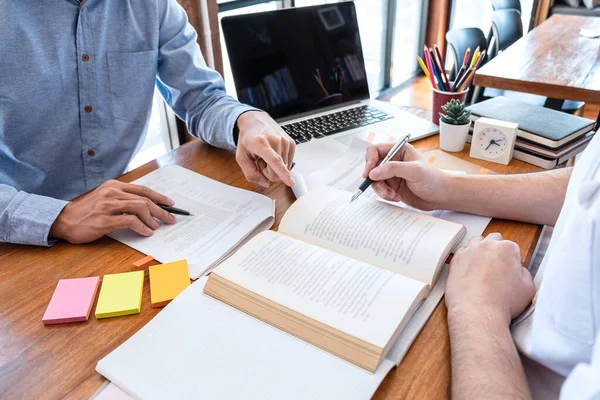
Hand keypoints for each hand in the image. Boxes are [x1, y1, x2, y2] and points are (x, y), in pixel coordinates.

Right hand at [50, 180, 176, 243]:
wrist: (63, 220)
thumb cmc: (86, 212)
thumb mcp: (105, 199)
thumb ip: (123, 200)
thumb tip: (147, 208)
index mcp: (113, 186)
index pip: (142, 190)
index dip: (158, 197)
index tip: (170, 204)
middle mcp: (112, 192)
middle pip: (144, 199)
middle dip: (161, 210)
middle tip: (170, 219)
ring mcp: (108, 205)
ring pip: (140, 208)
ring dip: (152, 219)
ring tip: (157, 227)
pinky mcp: (105, 219)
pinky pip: (130, 221)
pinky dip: (142, 227)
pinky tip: (146, 232)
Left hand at [235, 111, 295, 187]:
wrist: (255, 121)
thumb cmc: (247, 139)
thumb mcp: (241, 157)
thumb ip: (250, 173)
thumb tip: (266, 184)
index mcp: (261, 143)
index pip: (274, 160)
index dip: (283, 173)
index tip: (291, 182)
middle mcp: (276, 140)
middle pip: (276, 172)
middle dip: (267, 172)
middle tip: (260, 160)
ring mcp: (286, 141)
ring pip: (284, 169)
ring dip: (274, 166)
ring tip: (267, 155)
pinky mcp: (292, 143)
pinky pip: (288, 164)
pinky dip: (280, 162)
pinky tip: (274, 153)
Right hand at [363, 142, 449, 209]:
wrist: (441, 196)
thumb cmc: (433, 179)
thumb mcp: (414, 171)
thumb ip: (393, 169)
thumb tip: (373, 172)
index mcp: (399, 150)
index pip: (375, 150)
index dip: (369, 161)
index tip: (369, 173)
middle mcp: (393, 161)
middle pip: (372, 167)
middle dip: (375, 179)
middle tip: (383, 189)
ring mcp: (392, 175)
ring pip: (374, 181)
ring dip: (381, 190)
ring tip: (392, 195)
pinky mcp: (392, 187)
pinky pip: (380, 190)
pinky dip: (385, 195)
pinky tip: (397, 197)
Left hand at [446, 233, 534, 325]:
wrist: (478, 312)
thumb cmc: (503, 303)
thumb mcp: (528, 288)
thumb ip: (525, 273)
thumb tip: (518, 270)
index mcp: (508, 248)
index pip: (512, 246)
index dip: (511, 258)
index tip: (509, 268)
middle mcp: (488, 245)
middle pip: (493, 240)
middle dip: (496, 250)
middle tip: (496, 266)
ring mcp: (470, 251)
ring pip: (476, 242)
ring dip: (480, 250)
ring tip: (482, 267)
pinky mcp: (456, 259)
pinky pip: (462, 253)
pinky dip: (466, 259)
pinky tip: (469, 271)